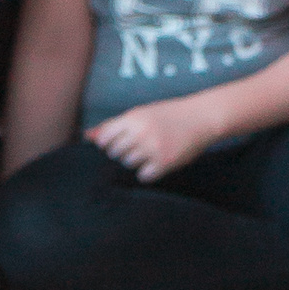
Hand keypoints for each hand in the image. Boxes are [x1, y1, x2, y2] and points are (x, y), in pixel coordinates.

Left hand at [87, 95, 221, 181]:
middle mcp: (142, 132)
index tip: (119, 142)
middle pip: (115, 152)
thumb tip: (87, 136)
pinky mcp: (165, 162)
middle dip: (122, 152)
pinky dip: (148, 171)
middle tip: (137, 146)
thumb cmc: (168, 114)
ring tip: (149, 152)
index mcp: (134, 118)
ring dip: (135, 161)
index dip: (109, 143)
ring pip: (128, 164)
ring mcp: (154, 148)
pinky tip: (157, 162)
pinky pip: (143, 175)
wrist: (201, 117)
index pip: (105, 138)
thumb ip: (114, 125)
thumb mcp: (141, 113)